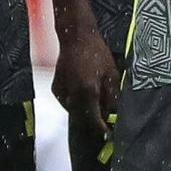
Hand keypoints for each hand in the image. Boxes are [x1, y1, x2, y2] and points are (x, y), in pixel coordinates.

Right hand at [51, 18, 117, 144]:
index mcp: (88, 92)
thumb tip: (114, 113)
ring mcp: (62, 92)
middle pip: (83, 119)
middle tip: (104, 121)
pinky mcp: (56, 88)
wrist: (75, 37)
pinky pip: (67, 103)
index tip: (108, 133)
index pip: (94, 120)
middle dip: (93, 121)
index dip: (102, 129)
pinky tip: (83, 96)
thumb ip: (112, 97)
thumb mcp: (111, 75)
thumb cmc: (96, 53)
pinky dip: (75, 103)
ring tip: (95, 106)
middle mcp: (72, 95)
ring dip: (84, 113)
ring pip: (74, 112)